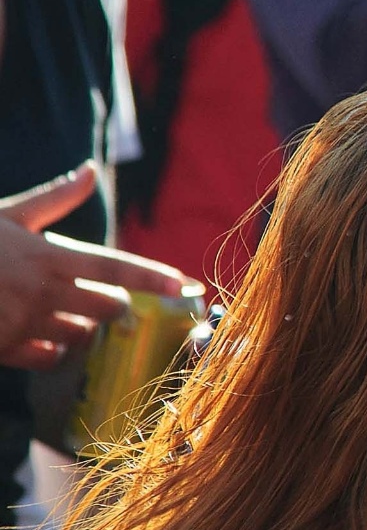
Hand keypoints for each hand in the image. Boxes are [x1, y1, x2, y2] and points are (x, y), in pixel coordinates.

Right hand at [0, 165, 190, 369]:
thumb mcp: (8, 214)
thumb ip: (54, 199)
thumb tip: (90, 171)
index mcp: (47, 255)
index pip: (114, 268)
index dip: (153, 278)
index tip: (185, 285)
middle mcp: (41, 292)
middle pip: (109, 309)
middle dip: (113, 305)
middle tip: (100, 297)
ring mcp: (22, 324)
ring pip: (81, 335)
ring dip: (83, 326)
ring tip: (60, 311)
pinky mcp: (3, 349)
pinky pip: (49, 357)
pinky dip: (53, 349)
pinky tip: (41, 334)